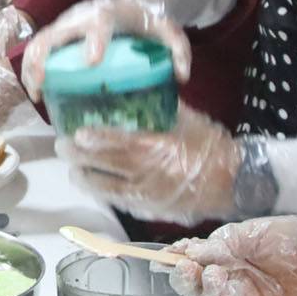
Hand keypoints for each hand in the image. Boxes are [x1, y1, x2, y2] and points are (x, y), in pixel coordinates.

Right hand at [22, 0, 191, 102]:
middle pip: (54, 33)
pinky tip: (37, 91)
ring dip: (31, 67)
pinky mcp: (58, 33)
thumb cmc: (145, 20)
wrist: (128, 2)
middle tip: (43, 84)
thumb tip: (182, 76)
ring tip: (36, 94)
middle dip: (44, 59)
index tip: (93, 62)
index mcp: (109, 13)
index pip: (99, 24)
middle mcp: (81, 16)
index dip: (94, 41)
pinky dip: (32, 68)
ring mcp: (66, 24)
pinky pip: (38, 48)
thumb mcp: (168, 31)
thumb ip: (178, 50)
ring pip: (39, 42)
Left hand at [63, 110, 239, 225]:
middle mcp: (147, 173)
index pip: (116, 143)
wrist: (234, 182)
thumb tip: (145, 87)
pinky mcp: (150, 208)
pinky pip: (119, 201)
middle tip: (62, 147)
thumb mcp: (190, 120)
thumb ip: (164, 107)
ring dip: (85, 178)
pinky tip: (92, 186)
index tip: (76, 133)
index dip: (93, 140)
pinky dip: (102, 193)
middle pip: (103, 166)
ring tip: (72, 169)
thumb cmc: (212, 147)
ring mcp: (147, 194)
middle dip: (78, 157)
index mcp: (156, 148)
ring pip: (106, 188)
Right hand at [163, 217, 296, 295]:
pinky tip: (230, 292)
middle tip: (185, 267)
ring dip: (205, 290)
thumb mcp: (252, 233)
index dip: (178, 259)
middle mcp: (232, 282)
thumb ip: (219, 244)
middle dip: (185, 277)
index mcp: (228, 258)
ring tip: (215, 275)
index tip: (167, 254)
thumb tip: (187, 252)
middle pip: (195, 287)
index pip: (194, 262)